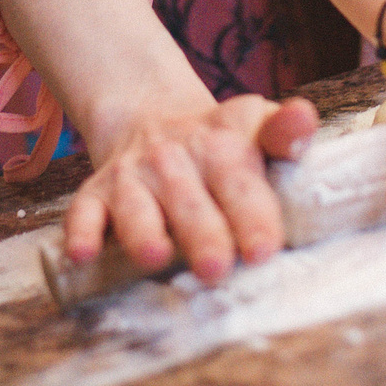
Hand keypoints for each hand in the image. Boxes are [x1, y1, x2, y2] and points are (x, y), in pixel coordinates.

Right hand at [60, 92, 319, 283]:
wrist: (152, 117)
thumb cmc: (220, 143)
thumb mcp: (255, 128)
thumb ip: (284, 134)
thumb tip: (304, 117)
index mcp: (224, 145)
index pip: (241, 180)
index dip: (253, 214)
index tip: (263, 249)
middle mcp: (175, 159)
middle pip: (190, 201)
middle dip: (202, 235)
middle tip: (216, 269)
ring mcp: (134, 177)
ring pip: (136, 207)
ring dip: (144, 232)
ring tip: (155, 257)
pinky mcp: (96, 193)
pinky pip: (84, 211)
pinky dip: (82, 233)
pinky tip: (83, 254)